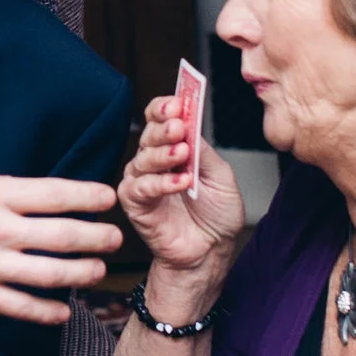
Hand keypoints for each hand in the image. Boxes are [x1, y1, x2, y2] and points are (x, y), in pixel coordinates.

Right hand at [0, 175, 123, 325]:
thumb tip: (26, 198)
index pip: (54, 193)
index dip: (88, 196)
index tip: (108, 198)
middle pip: (65, 234)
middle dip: (98, 237)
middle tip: (115, 238)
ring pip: (53, 273)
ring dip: (83, 274)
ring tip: (97, 273)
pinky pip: (22, 307)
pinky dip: (48, 312)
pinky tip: (61, 312)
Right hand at [118, 95, 244, 277]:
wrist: (211, 251)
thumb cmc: (215, 215)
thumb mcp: (220, 176)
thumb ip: (203, 151)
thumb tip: (190, 123)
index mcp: (174, 149)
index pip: (160, 119)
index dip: (165, 108)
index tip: (178, 103)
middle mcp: (154, 162)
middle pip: (149, 134)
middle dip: (163, 128)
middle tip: (178, 127)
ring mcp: (142, 182)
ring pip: (142, 159)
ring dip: (163, 154)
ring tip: (182, 154)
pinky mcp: (135, 204)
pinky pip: (140, 188)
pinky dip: (160, 183)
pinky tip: (180, 182)